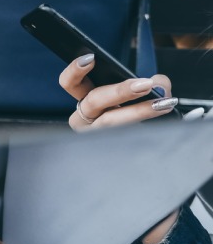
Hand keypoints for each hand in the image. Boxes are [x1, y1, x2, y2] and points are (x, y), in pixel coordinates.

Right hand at [59, 55, 179, 243]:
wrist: (147, 185)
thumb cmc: (139, 134)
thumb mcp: (144, 102)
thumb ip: (151, 89)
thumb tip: (160, 86)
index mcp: (87, 107)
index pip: (71, 84)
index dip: (76, 71)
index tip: (91, 58)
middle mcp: (86, 124)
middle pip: (93, 101)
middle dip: (121, 90)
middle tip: (148, 85)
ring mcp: (96, 142)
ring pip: (108, 123)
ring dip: (138, 111)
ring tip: (165, 105)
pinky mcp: (110, 159)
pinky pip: (123, 145)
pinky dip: (149, 134)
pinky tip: (171, 122)